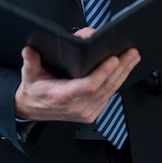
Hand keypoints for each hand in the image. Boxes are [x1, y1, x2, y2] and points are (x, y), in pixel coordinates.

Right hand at [14, 28, 140, 122]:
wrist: (34, 108)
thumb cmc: (35, 90)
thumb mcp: (29, 74)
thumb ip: (30, 62)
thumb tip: (29, 51)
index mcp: (63, 96)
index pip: (88, 85)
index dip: (103, 72)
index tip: (113, 59)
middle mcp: (77, 106)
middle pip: (105, 86)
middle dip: (121, 68)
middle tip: (131, 52)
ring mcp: (87, 110)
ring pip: (110, 91)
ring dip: (124, 73)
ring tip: (132, 57)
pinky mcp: (92, 111)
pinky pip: (109, 95)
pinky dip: (118, 81)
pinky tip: (125, 69)